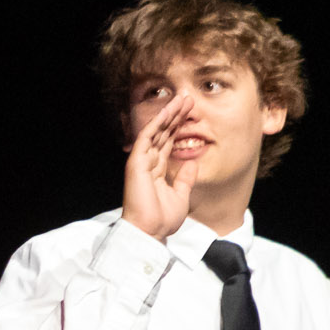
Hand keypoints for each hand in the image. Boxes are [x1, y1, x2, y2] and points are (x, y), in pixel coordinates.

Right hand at [121, 94, 197, 241]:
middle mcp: (148, 163)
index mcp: (157, 170)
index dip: (179, 126)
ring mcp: (141, 161)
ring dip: (169, 114)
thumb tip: (192, 162)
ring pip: (155, 131)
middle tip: (188, 98)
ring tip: (182, 99)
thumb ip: (186, 179)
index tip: (190, 113)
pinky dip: (157, 123)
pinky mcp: (136, 162)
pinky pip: (147, 138)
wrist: (150, 231)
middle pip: (163, 133)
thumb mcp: (181, 196)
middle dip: (175, 115)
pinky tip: (168, 111)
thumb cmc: (162, 219)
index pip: (168, 142)